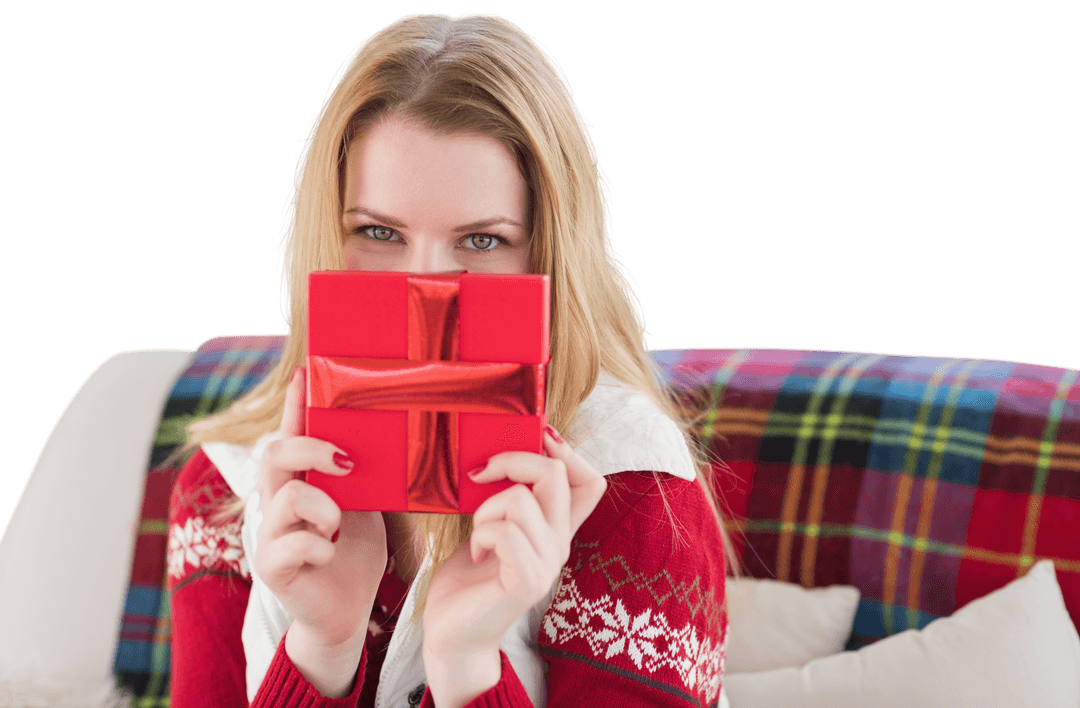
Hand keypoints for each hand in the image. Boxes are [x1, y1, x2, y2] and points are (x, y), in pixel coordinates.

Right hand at [252, 366, 387, 649]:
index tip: (306, 373)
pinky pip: (292, 543)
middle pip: (274, 454)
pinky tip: (330, 555)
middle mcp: (276, 502)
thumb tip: (388, 437)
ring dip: (324, 509)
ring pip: (286, 499)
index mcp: (300, 482)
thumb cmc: (354, 554)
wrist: (347, 611)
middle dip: (310, 449)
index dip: (296, 404)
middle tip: (345, 462)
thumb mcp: (366, 506)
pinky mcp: (271, 566)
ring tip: (338, 527)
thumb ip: (362, 477)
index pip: (292, 434)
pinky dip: (320, 547)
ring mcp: (269, 534)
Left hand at [422, 426, 606, 658]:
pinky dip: (481, 534)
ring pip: (521, 500)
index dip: (567, 452)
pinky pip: (506, 532)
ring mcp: (547, 565)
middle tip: (482, 474)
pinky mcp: (527, 582)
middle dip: (514, 460)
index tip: (532, 444)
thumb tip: (504, 450)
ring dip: (486, 508)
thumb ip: (508, 497)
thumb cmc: (469, 578)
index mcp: (555, 529)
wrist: (452, 633)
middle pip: (557, 475)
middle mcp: (559, 544)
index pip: (591, 481)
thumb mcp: (492, 525)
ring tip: (479, 533)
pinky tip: (478, 553)